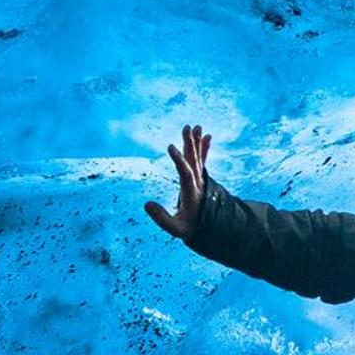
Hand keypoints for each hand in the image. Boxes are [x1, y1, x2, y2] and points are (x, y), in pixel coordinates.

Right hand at [146, 124, 213, 239]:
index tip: (171, 147)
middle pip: (194, 162)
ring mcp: (200, 180)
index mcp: (192, 193)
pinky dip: (204, 148)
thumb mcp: (176, 228)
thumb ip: (162, 218)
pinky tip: (207, 135)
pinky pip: (202, 160)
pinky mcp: (199, 178)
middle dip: (190, 145)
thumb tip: (146, 204)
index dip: (179, 160)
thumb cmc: (190, 227)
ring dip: (196, 142)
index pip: (185, 174)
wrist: (208, 228)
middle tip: (188, 128)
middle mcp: (198, 183)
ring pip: (198, 158)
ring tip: (196, 126)